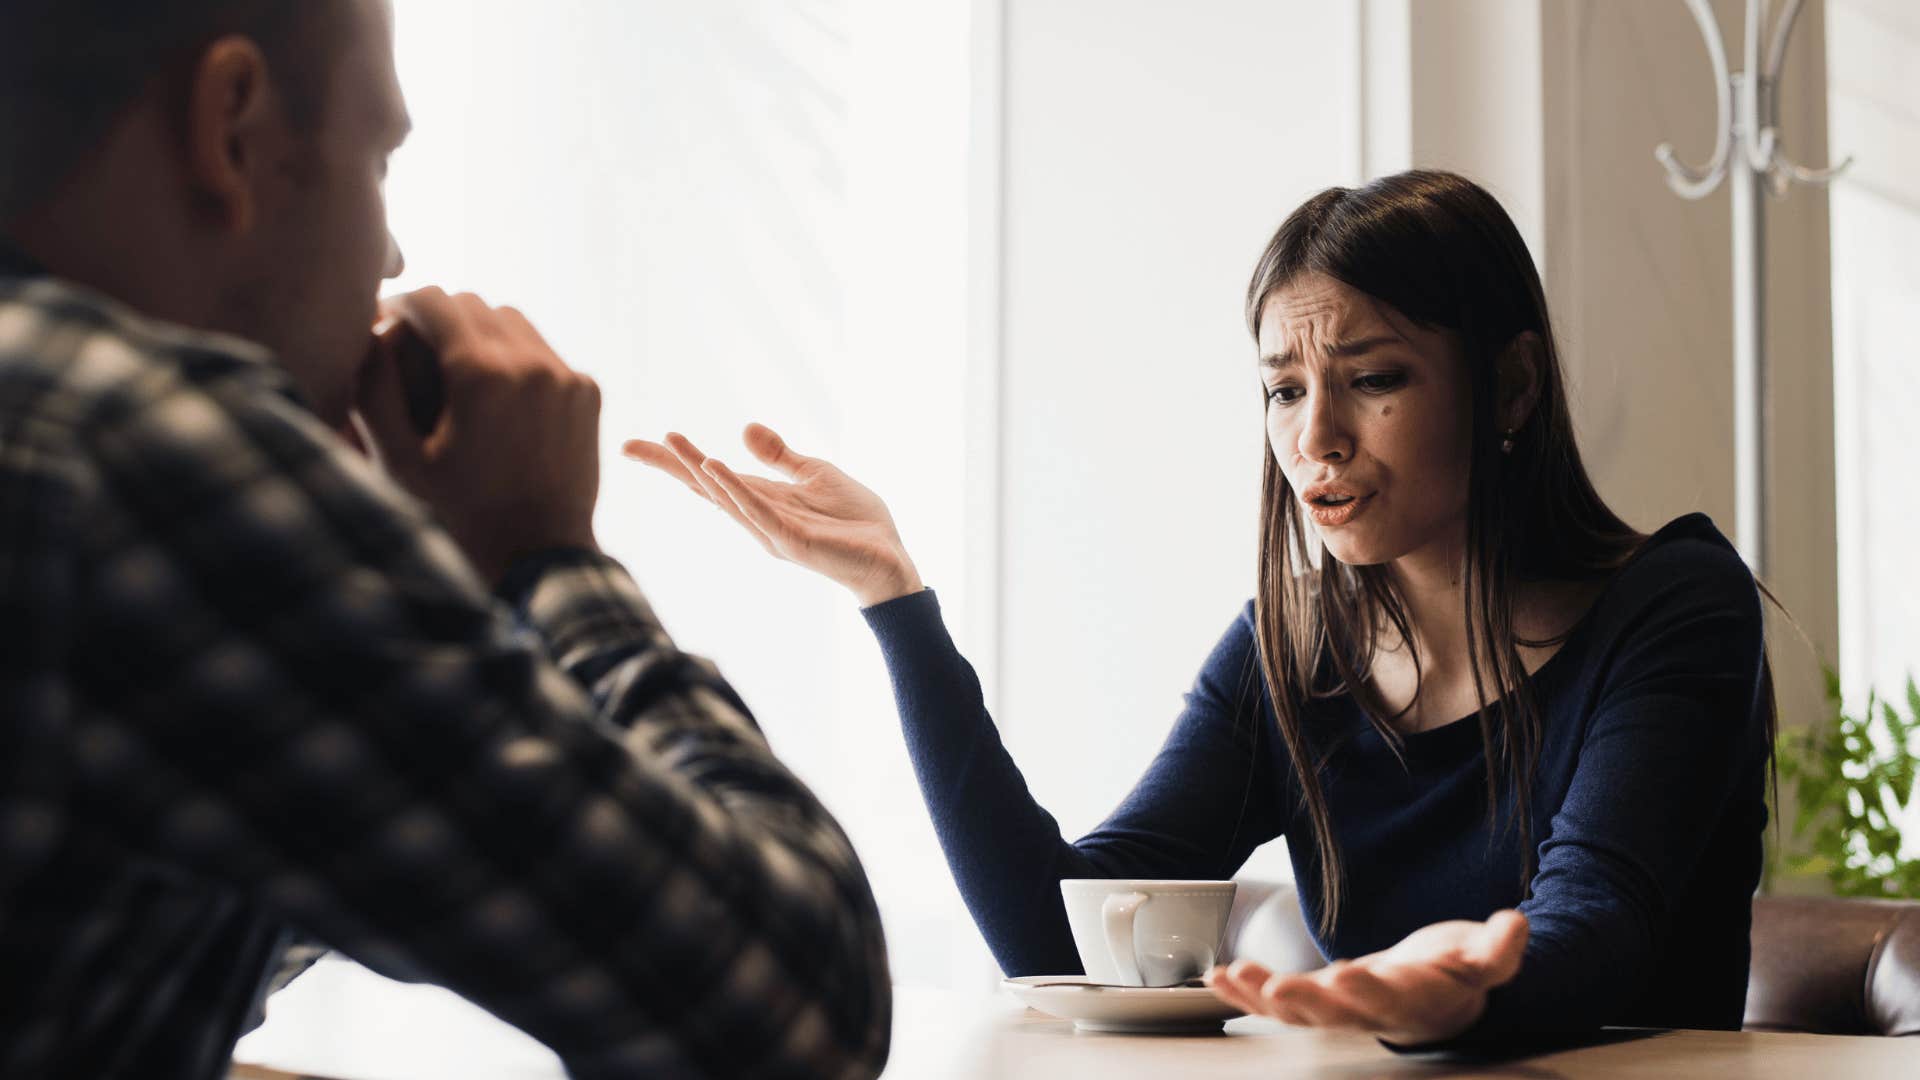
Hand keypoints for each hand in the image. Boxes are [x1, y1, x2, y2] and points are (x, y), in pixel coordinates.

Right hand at [354, 287, 600, 585]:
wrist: (538, 555)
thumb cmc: (457, 516)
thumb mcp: (399, 460)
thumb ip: (375, 389)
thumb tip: (371, 330)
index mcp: (479, 372)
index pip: (433, 300)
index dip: (402, 304)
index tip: (386, 321)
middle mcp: (529, 362)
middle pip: (473, 304)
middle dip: (439, 317)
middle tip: (415, 344)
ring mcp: (565, 375)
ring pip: (513, 320)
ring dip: (480, 332)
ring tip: (455, 365)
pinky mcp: (588, 392)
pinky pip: (544, 353)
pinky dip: (517, 359)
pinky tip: (498, 393)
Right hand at [622, 425, 921, 607]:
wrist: (890, 557)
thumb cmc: (855, 521)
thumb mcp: (815, 474)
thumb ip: (779, 455)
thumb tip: (743, 427)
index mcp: (761, 500)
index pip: (710, 477)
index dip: (676, 460)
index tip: (636, 444)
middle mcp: (758, 517)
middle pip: (705, 487)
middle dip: (671, 466)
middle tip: (629, 446)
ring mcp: (772, 530)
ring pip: (726, 497)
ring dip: (698, 470)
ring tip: (672, 444)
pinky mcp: (792, 540)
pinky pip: (758, 511)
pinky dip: (736, 491)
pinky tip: (715, 468)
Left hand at [1205, 909, 1527, 1045]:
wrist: (1436, 999)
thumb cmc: (1456, 973)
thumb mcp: (1484, 960)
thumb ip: (1499, 949)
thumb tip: (1515, 924)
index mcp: (1411, 1000)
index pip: (1389, 998)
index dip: (1369, 989)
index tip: (1349, 972)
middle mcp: (1368, 1012)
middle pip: (1333, 1013)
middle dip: (1304, 1000)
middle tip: (1276, 985)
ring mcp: (1337, 1011)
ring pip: (1296, 1013)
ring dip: (1262, 997)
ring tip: (1234, 975)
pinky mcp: (1314, 1001)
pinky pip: (1273, 1005)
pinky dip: (1244, 995)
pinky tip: (1217, 978)